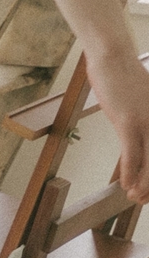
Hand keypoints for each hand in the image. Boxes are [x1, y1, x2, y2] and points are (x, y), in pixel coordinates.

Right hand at [87, 52, 148, 203]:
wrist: (112, 58)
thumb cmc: (124, 78)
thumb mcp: (142, 102)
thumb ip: (145, 120)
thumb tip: (141, 138)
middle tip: (146, 199)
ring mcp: (148, 120)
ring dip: (144, 184)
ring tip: (137, 198)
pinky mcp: (128, 121)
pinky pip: (132, 154)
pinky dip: (130, 172)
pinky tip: (127, 185)